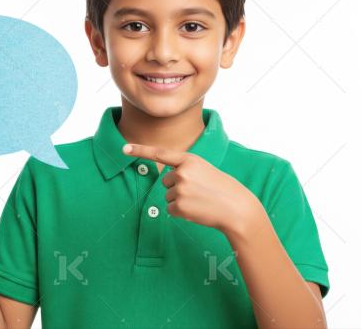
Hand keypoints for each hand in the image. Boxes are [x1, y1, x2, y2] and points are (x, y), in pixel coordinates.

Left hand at [122, 143, 264, 236]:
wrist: (236, 208)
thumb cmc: (222, 188)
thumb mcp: (205, 170)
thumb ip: (185, 170)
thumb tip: (167, 182)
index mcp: (190, 160)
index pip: (160, 154)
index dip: (140, 151)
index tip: (124, 148)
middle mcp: (182, 173)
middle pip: (165, 181)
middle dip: (178, 187)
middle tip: (199, 192)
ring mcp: (180, 190)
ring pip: (168, 196)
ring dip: (180, 201)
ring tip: (200, 201)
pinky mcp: (179, 207)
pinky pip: (170, 209)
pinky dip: (181, 212)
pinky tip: (196, 210)